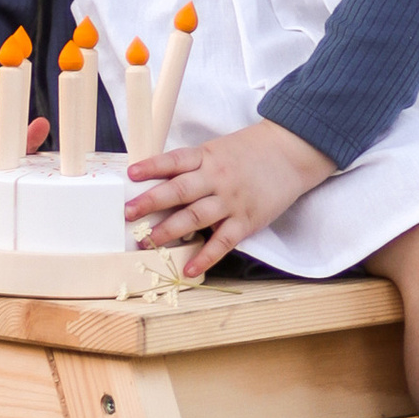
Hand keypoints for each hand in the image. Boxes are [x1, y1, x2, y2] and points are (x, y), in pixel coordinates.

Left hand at [128, 119, 334, 277]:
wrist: (290, 153)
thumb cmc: (250, 152)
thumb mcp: (218, 149)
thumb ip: (194, 166)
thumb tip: (160, 181)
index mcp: (207, 157)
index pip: (175, 161)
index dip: (152, 167)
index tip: (130, 174)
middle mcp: (217, 178)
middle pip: (180, 190)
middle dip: (151, 202)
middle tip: (128, 214)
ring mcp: (231, 200)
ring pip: (196, 217)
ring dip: (170, 230)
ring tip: (148, 242)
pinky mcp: (246, 220)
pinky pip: (223, 242)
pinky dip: (205, 257)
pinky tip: (190, 268)